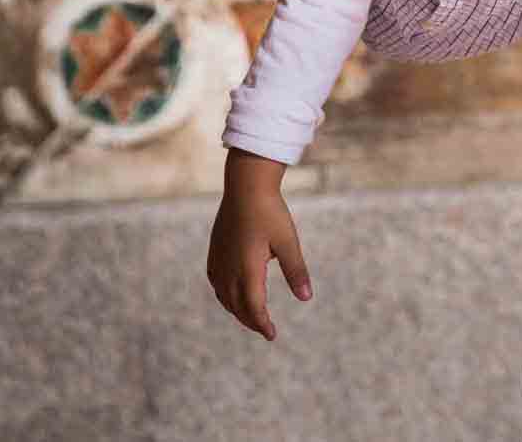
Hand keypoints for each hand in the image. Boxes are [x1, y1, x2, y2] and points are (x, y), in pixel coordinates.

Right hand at [207, 150, 310, 341]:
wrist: (246, 186)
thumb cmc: (271, 212)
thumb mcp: (288, 242)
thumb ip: (296, 271)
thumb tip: (306, 298)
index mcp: (248, 269)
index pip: (254, 307)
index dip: (262, 324)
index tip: (272, 335)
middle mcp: (229, 269)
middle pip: (238, 306)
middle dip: (251, 321)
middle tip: (266, 329)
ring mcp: (219, 259)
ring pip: (225, 296)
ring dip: (237, 310)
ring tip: (251, 316)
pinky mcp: (215, 250)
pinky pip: (216, 282)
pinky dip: (225, 295)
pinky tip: (231, 294)